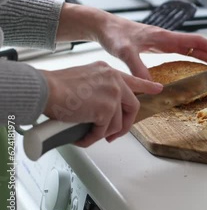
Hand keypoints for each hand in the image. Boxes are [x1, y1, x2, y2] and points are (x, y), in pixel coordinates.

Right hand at [41, 61, 162, 146]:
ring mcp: (113, 95)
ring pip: (116, 123)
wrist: (46, 89)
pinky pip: (103, 131)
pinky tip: (82, 137)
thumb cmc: (55, 86)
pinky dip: (92, 138)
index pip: (133, 80)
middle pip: (132, 106)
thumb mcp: (83, 79)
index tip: (157, 89)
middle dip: (124, 124)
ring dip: (102, 133)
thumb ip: (98, 90)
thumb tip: (100, 110)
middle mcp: (114, 80)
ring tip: (89, 135)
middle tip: (114, 134)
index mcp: (108, 71)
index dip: (146, 86)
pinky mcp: (106, 110)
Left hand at [56, 4, 206, 79]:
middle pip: (197, 44)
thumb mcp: (125, 52)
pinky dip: (193, 55)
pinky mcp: (158, 45)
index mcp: (165, 37)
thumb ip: (139, 68)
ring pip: (191, 47)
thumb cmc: (115, 36)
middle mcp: (168, 37)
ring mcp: (164, 41)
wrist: (104, 27)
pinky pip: (181, 50)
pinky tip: (196, 62)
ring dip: (206, 54)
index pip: (195, 41)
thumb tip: (154, 88)